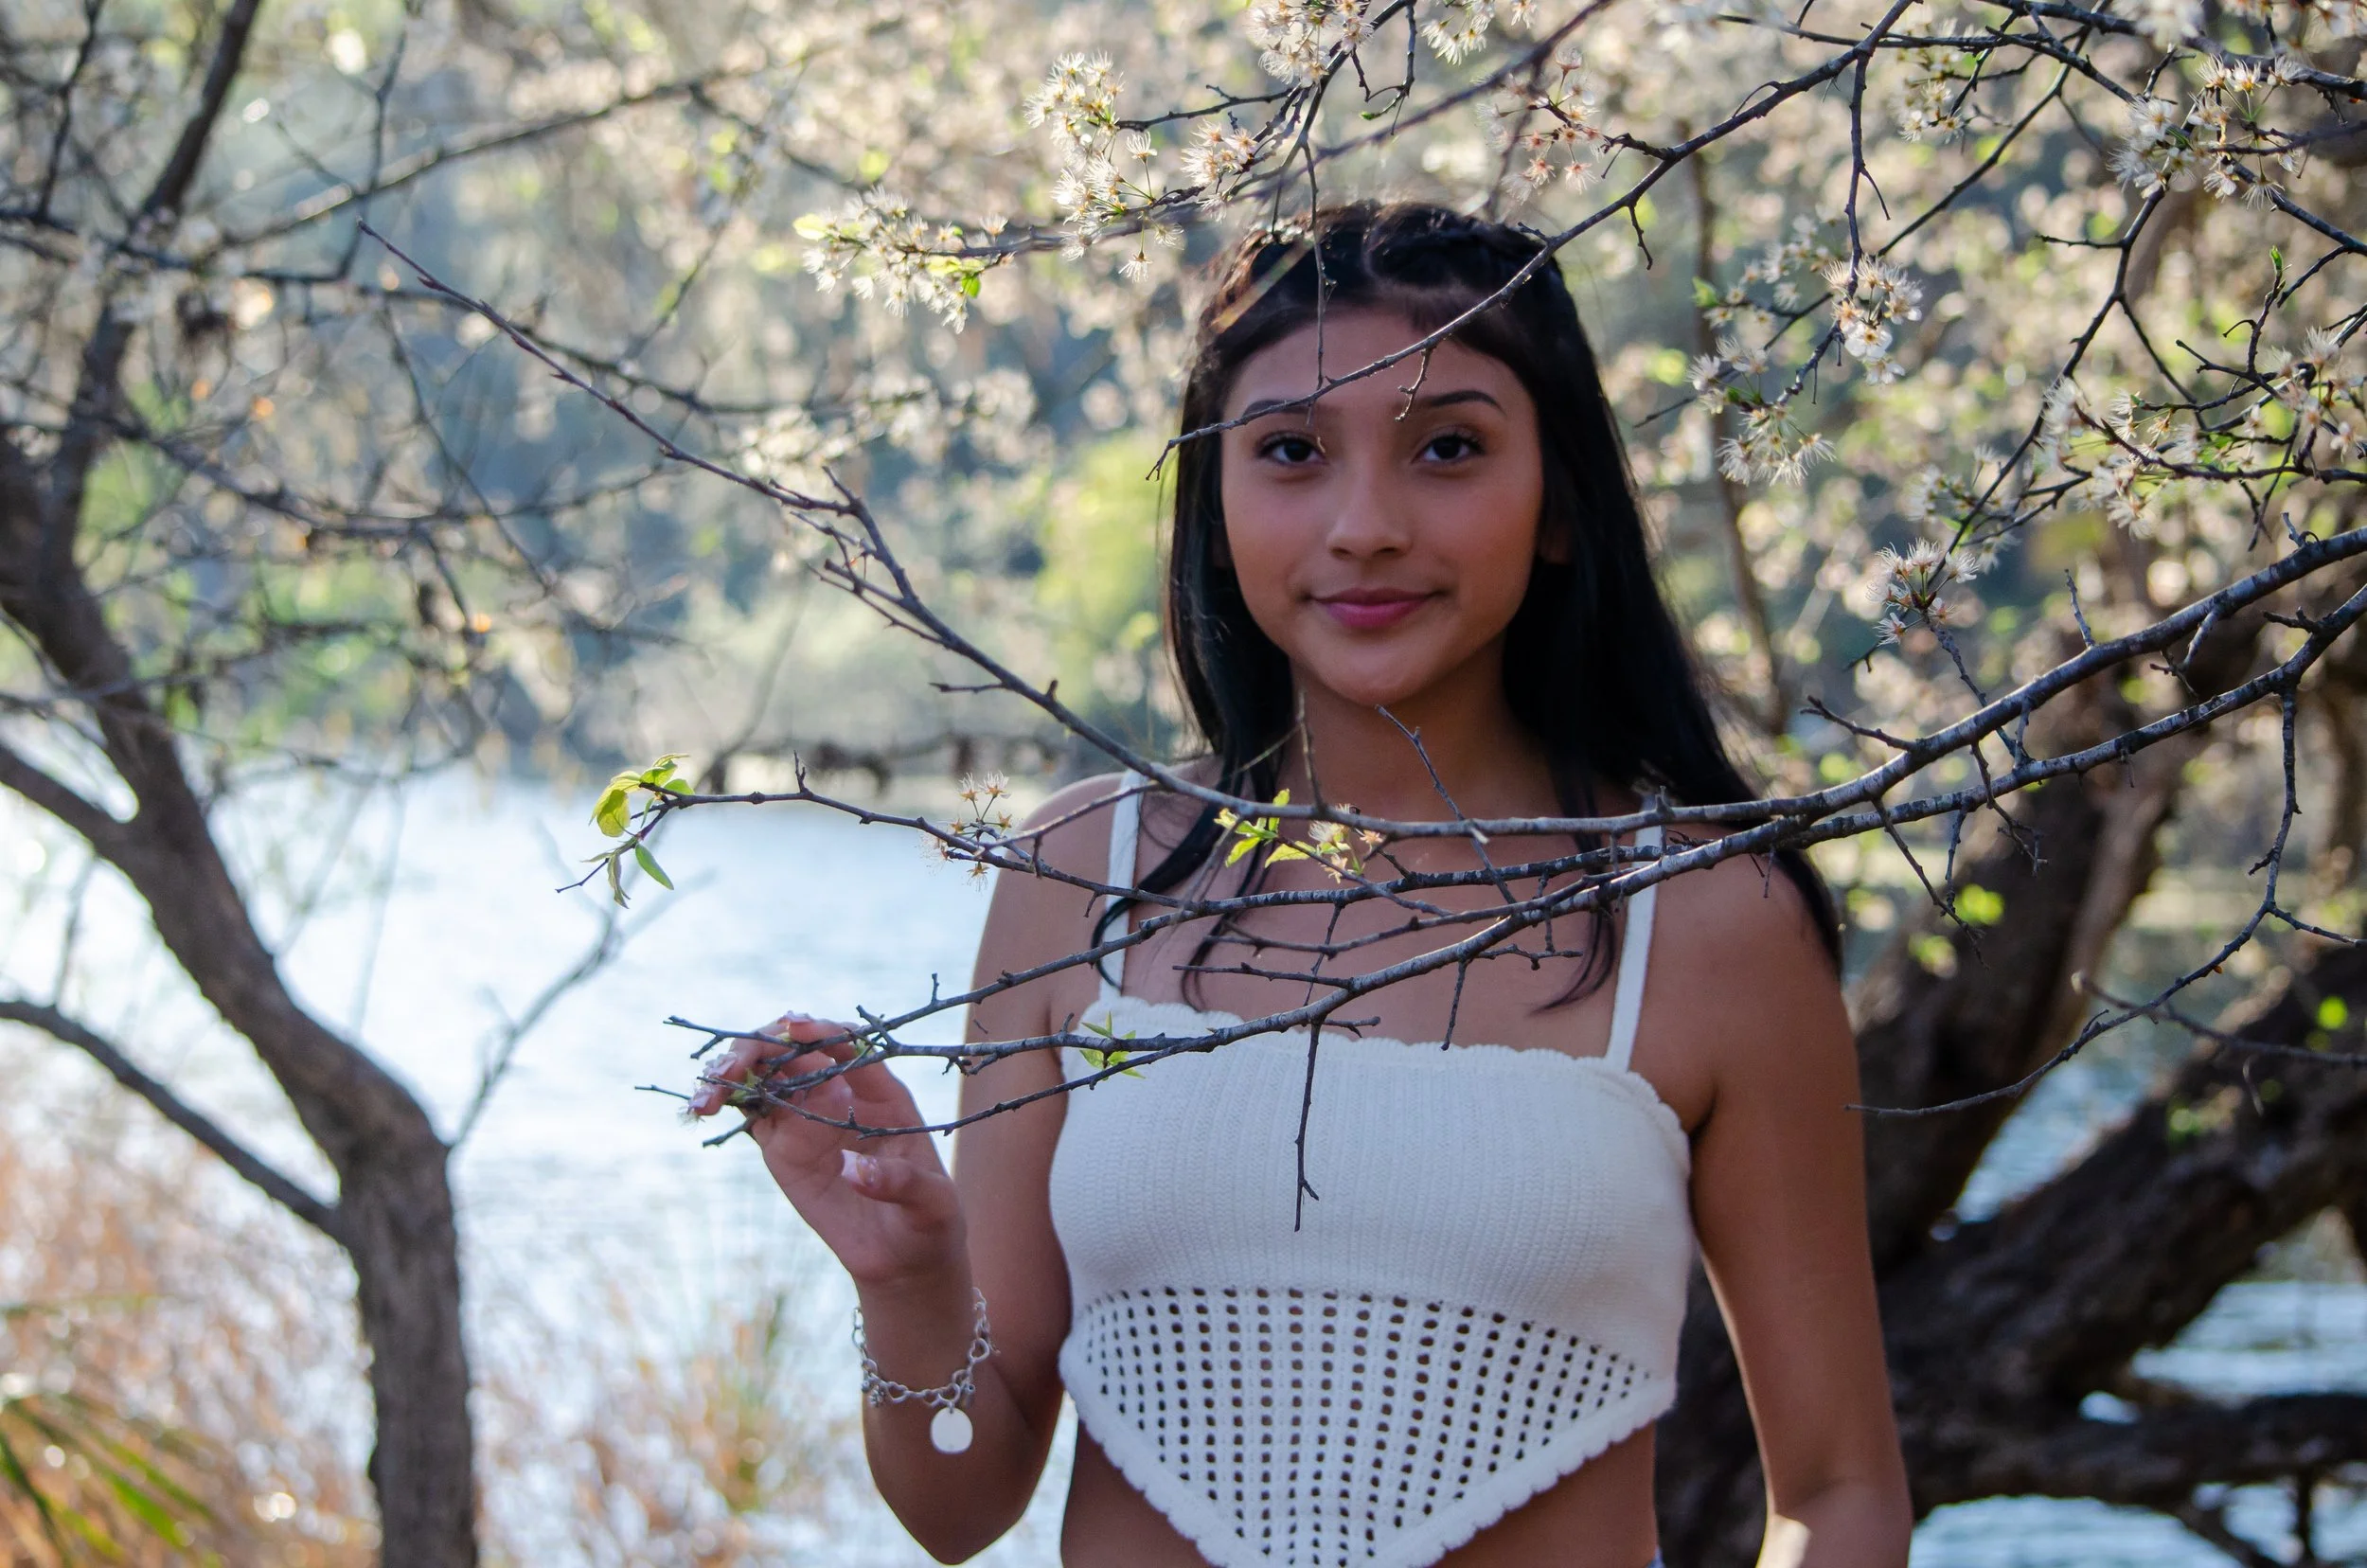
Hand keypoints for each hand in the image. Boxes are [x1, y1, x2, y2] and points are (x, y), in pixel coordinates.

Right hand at [689, 1012, 964, 1288]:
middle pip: (796, 1051)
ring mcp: (808, 1117)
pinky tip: (702, 1107)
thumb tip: (853, 1169)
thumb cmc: (928, 1220)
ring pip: (765, 1075)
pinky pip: (751, 1111)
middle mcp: (841, 1094)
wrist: (902, 1256)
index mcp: (883, 1093)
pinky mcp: (782, 1145)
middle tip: (730, 1070)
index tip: (794, 1028)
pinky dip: (724, 1102)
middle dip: (759, 1048)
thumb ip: (898, 1183)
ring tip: (705, 1097)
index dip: (821, 1031)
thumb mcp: (930, 1203)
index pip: (850, 1046)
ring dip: (731, 1071)